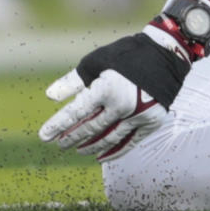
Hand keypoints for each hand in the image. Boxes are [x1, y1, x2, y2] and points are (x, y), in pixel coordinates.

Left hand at [38, 23, 195, 160]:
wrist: (165, 54)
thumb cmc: (125, 56)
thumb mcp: (96, 62)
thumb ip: (73, 82)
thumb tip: (49, 96)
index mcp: (107, 87)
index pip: (76, 113)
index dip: (58, 125)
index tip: (44, 136)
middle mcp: (122, 105)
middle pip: (90, 128)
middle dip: (71, 137)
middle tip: (58, 144)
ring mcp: (138, 116)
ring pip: (107, 138)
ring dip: (89, 147)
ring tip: (76, 150)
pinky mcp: (151, 122)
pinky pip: (128, 143)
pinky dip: (113, 152)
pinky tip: (100, 156)